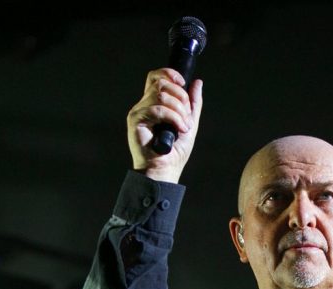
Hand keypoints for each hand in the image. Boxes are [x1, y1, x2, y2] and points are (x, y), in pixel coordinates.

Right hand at [126, 68, 202, 182]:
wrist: (165, 171)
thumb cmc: (175, 152)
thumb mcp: (189, 123)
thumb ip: (193, 104)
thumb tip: (197, 82)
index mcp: (154, 104)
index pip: (156, 77)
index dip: (169, 74)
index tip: (182, 83)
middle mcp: (144, 105)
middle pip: (161, 84)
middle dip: (181, 97)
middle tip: (188, 116)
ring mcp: (138, 112)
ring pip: (161, 95)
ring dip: (179, 110)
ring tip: (185, 126)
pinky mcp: (135, 120)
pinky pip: (157, 109)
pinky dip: (174, 118)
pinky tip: (180, 129)